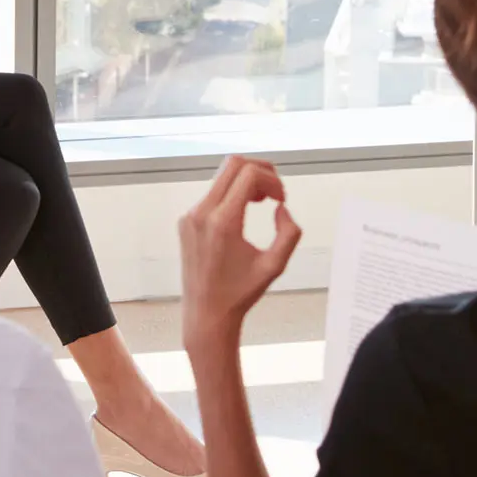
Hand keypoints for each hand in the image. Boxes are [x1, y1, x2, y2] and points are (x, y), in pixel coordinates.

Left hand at [178, 156, 300, 346]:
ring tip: (261, 200)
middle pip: (233, 164)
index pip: (249, 174)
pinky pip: (212, 193)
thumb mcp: (275, 265)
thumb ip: (289, 233)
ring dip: (246, 181)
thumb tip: (281, 208)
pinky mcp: (186, 220)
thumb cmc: (240, 293)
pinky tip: (243, 212)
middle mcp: (202, 213)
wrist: (207, 313)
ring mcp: (191, 215)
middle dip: (261, 171)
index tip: (281, 198)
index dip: (272, 180)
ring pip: (221, 176)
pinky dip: (231, 193)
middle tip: (275, 190)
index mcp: (222, 222)